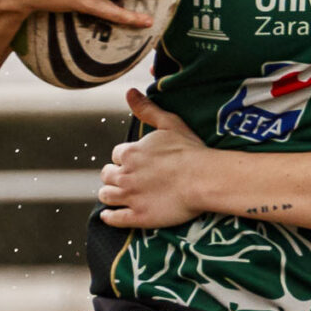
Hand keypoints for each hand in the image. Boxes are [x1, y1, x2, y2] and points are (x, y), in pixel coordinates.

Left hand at [97, 90, 207, 227]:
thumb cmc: (190, 151)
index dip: (125, 158)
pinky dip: (108, 217)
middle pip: (107, 175)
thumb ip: (147, 109)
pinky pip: (113, 218)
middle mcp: (124, 174)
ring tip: (117, 196)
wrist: (204, 179)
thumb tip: (129, 92)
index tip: (135, 163)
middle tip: (126, 180)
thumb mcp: (169, 123)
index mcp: (129, 152)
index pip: (116, 155)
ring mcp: (130, 197)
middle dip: (114, 176)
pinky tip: (109, 215)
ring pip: (106, 195)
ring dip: (109, 194)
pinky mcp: (138, 216)